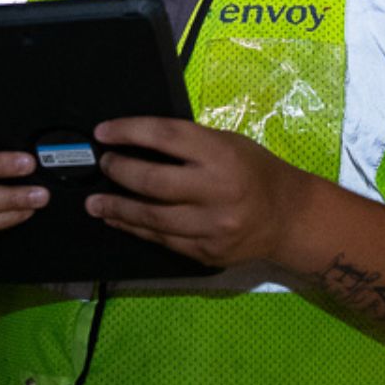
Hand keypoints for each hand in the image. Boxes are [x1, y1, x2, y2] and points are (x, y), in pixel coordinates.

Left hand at [85, 117, 309, 267]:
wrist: (289, 218)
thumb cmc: (256, 171)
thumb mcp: (228, 144)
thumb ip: (188, 145)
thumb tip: (137, 144)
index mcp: (221, 154)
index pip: (165, 136)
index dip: (129, 132)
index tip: (103, 132)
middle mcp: (216, 191)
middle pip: (152, 182)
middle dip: (119, 172)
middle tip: (103, 165)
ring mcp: (211, 227)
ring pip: (151, 219)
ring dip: (117, 209)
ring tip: (95, 203)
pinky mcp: (205, 253)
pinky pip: (162, 240)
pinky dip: (136, 230)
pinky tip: (119, 221)